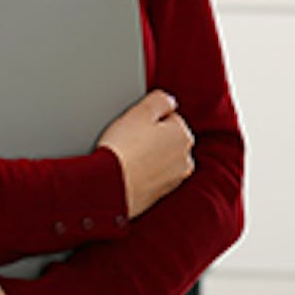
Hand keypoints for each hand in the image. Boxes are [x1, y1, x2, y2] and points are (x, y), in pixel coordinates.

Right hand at [98, 89, 194, 218]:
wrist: (109, 186)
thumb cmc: (123, 148)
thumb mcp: (141, 111)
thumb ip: (160, 100)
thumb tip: (170, 102)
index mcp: (184, 136)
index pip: (168, 116)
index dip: (147, 117)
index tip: (133, 124)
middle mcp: (185, 160)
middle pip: (166, 138)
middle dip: (150, 137)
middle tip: (128, 139)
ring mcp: (174, 180)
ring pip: (160, 158)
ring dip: (147, 155)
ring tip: (126, 156)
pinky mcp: (160, 195)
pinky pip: (152, 176)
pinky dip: (143, 172)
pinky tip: (127, 171)